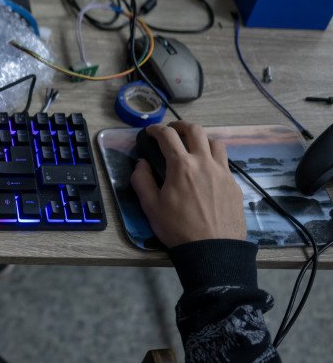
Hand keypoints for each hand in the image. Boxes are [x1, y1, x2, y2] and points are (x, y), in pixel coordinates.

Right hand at [130, 121, 246, 247]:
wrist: (213, 251)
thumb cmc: (178, 228)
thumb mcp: (150, 206)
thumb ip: (142, 180)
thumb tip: (142, 163)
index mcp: (181, 166)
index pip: (167, 135)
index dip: (156, 129)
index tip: (151, 132)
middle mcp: (204, 162)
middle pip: (195, 130)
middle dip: (180, 126)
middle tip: (172, 131)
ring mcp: (223, 173)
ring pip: (215, 142)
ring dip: (202, 139)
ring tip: (194, 147)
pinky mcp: (234, 185)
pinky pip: (224, 163)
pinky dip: (213, 159)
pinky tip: (207, 171)